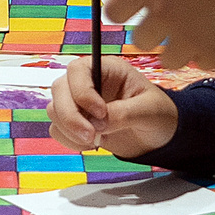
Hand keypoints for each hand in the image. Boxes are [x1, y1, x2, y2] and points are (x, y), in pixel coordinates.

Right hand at [48, 56, 178, 156]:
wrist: (159, 137)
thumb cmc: (159, 115)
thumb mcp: (149, 111)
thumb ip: (124, 113)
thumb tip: (98, 123)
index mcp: (106, 69)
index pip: (78, 70)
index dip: (82, 92)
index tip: (101, 113)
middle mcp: (88, 82)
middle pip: (59, 89)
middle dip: (71, 116)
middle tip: (91, 136)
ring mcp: (79, 102)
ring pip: (55, 110)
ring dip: (70, 129)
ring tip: (95, 141)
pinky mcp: (75, 122)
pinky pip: (57, 129)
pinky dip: (69, 140)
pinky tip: (91, 145)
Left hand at [105, 0, 214, 69]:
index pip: (114, 11)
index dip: (125, 7)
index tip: (138, 3)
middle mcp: (163, 12)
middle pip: (139, 39)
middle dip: (151, 29)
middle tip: (173, 15)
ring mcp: (191, 36)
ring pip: (168, 59)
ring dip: (177, 47)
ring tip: (197, 28)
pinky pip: (202, 63)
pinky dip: (208, 53)